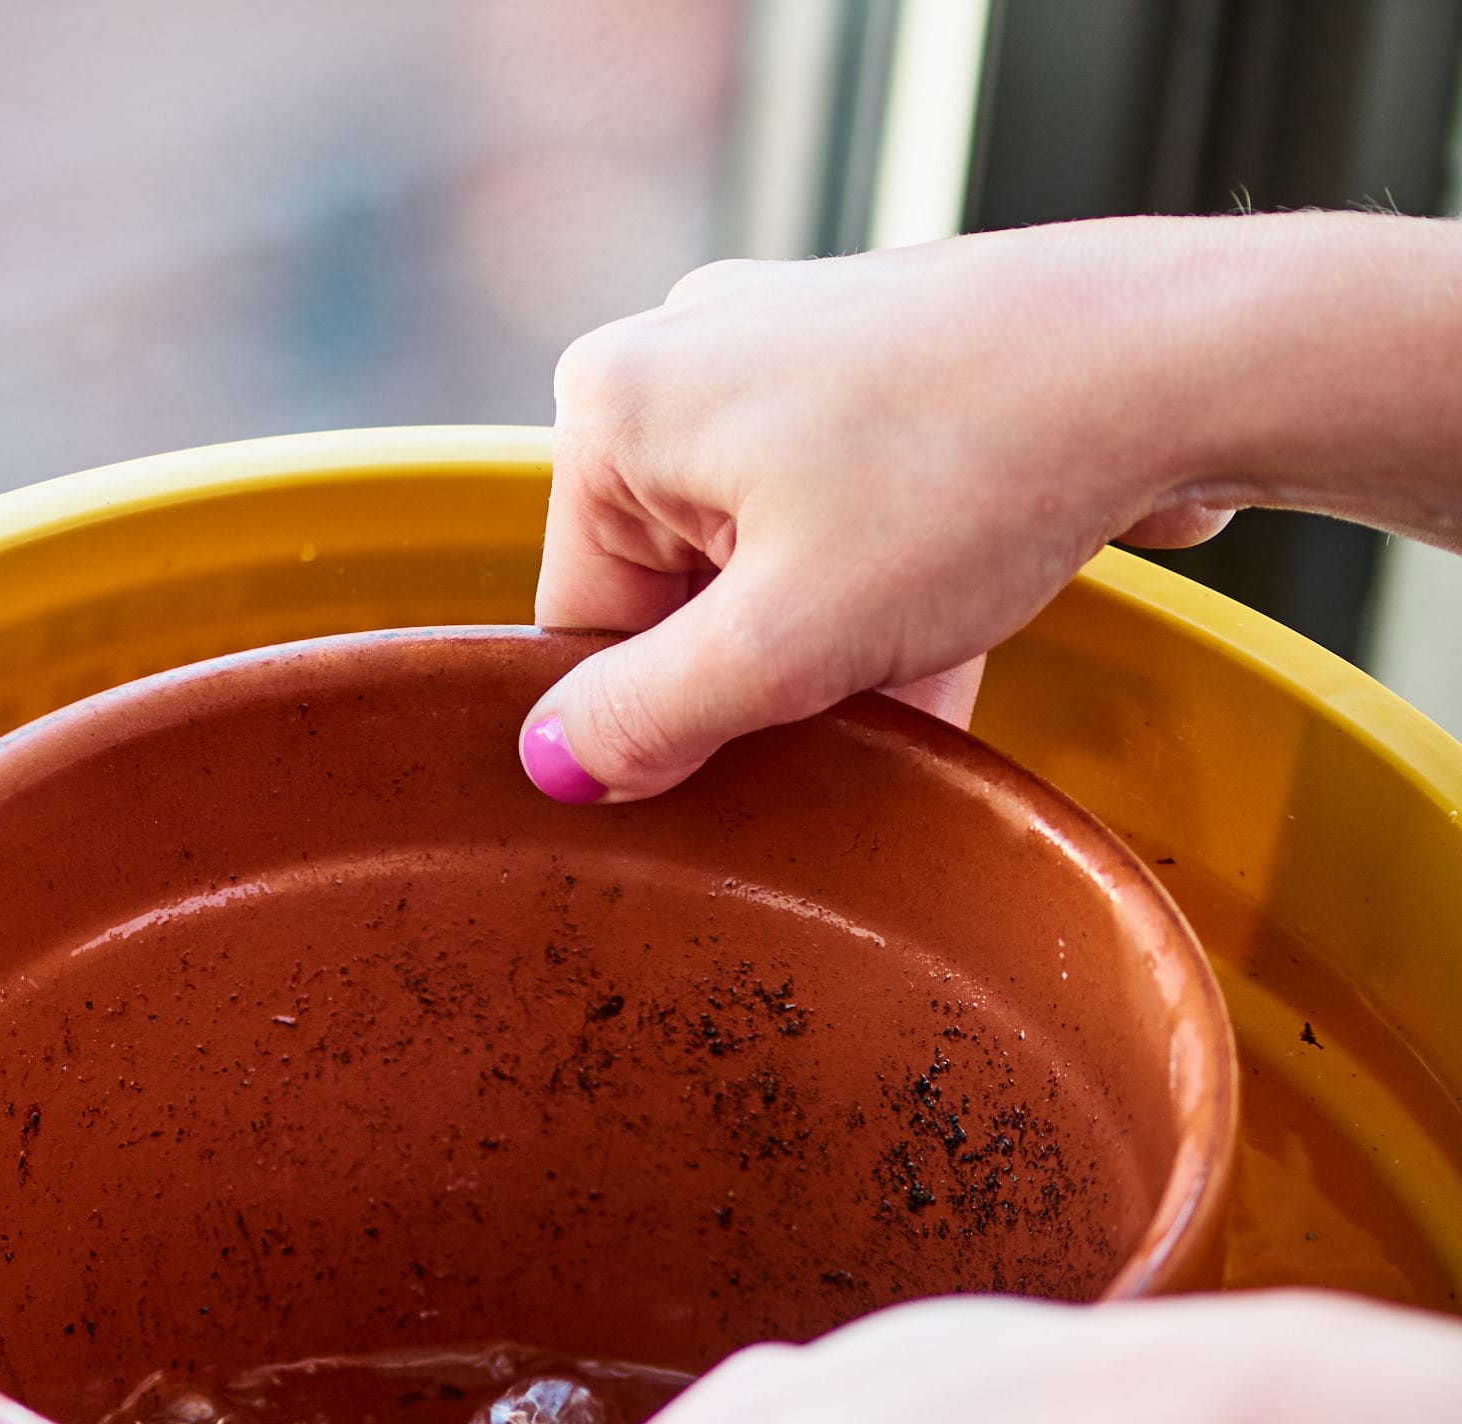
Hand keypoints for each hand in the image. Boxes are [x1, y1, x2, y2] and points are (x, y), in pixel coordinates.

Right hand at [522, 213, 1461, 802]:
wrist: (1172, 358)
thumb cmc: (973, 475)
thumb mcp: (785, 644)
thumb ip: (650, 718)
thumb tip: (553, 766)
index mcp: (616, 404)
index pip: (583, 621)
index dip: (663, 717)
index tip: (744, 764)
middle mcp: (686, 358)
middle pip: (678, 596)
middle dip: (766, 684)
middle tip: (850, 728)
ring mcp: (786, 354)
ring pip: (770, 568)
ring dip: (839, 658)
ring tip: (919, 690)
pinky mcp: (878, 370)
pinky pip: (845, 521)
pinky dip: (889, 600)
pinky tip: (954, 653)